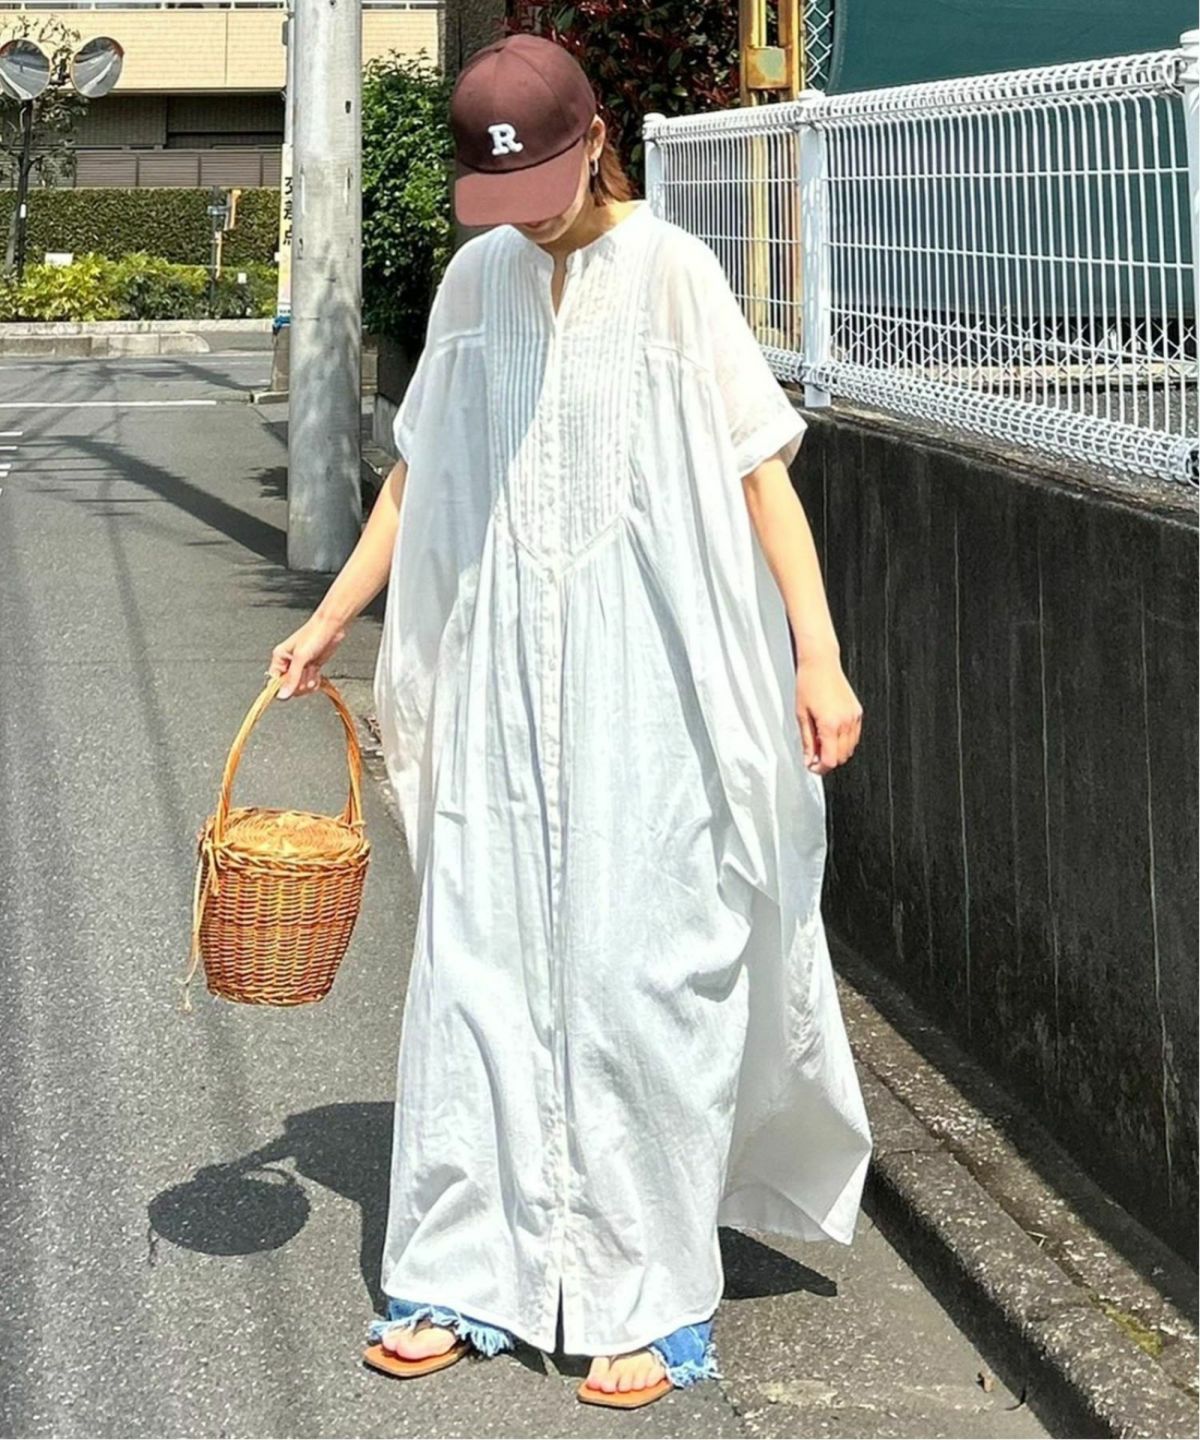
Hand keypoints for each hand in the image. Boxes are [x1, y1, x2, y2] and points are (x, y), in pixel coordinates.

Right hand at [268, 613, 346, 699]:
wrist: (331, 628)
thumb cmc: (314, 635)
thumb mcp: (301, 657)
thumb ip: (292, 677)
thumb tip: (282, 695)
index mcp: (279, 658)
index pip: (274, 681)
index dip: (282, 687)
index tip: (292, 687)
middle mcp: (288, 664)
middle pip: (288, 687)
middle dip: (299, 684)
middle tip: (305, 673)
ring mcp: (300, 667)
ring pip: (300, 687)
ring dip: (308, 682)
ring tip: (312, 670)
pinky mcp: (311, 668)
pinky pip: (310, 684)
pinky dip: (315, 681)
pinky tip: (317, 672)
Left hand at [795, 654, 862, 773]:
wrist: (821, 664)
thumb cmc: (809, 684)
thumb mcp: (801, 715)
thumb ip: (807, 741)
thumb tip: (808, 759)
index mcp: (830, 724)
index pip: (830, 760)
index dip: (820, 768)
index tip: (812, 768)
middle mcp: (845, 722)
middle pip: (841, 757)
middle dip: (828, 760)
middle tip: (813, 754)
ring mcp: (854, 717)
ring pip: (850, 748)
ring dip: (836, 751)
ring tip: (820, 741)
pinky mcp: (857, 712)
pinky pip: (854, 736)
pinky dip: (844, 740)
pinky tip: (831, 733)